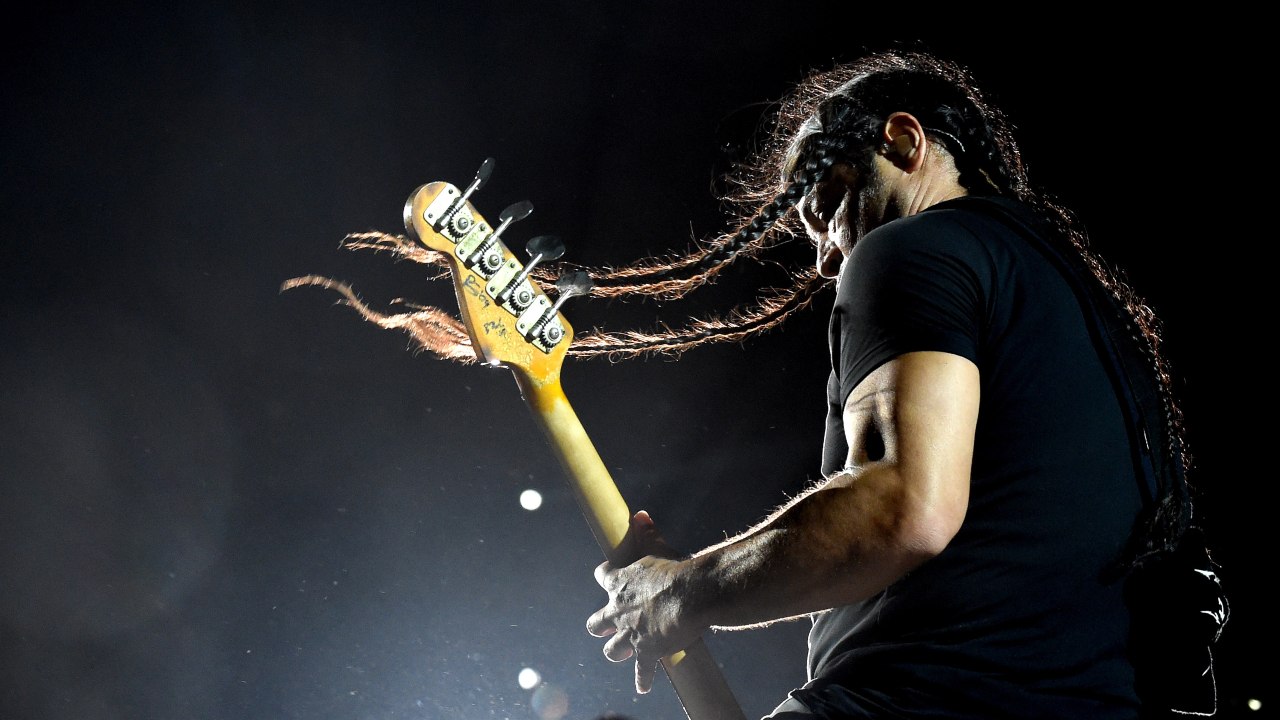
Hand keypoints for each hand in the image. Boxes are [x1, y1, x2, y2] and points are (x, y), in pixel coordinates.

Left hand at [585, 511, 702, 693]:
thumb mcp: (657, 547)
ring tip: (623, 652)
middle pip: (595, 623)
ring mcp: (629, 634)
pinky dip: (643, 679)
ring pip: (612, 650)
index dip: (605, 577)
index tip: (608, 576)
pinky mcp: (646, 652)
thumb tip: (640, 514)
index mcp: (619, 583)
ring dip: (616, 651)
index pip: (601, 577)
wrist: (689, 595)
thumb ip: (647, 532)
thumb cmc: (675, 569)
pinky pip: (641, 671)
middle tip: (606, 626)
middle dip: (600, 625)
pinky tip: (642, 686)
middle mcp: (617, 610)